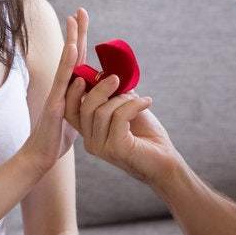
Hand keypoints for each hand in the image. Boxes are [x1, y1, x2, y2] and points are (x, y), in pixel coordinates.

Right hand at [21, 8, 89, 175]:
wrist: (40, 156)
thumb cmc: (56, 138)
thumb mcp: (76, 116)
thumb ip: (83, 102)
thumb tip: (94, 94)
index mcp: (68, 88)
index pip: (77, 59)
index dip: (80, 39)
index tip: (83, 18)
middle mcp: (60, 86)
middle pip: (70, 54)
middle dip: (75, 32)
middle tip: (80, 10)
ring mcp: (55, 93)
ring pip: (65, 63)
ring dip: (71, 41)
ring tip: (75, 22)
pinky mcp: (54, 104)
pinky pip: (63, 81)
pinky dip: (68, 64)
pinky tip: (73, 50)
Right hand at [64, 51, 181, 185]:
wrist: (165, 160)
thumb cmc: (147, 135)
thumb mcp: (126, 109)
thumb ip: (113, 95)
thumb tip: (108, 74)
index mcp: (90, 132)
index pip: (70, 111)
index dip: (73, 93)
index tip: (84, 76)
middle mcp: (91, 142)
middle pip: (85, 107)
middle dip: (100, 88)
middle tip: (117, 78)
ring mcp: (101, 147)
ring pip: (102, 111)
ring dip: (123, 99)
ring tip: (139, 99)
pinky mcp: (116, 148)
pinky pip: (119, 117)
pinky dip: (134, 105)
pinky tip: (147, 102)